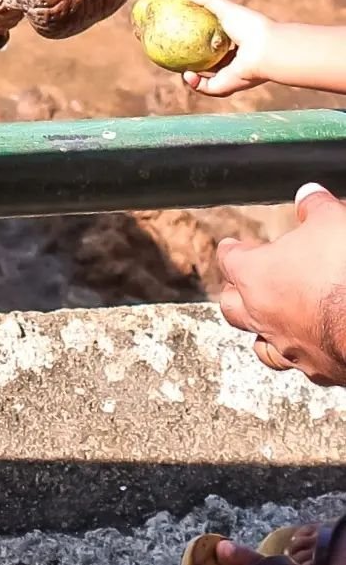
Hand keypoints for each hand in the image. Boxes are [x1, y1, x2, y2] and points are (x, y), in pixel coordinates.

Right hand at [180, 0, 275, 96]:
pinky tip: (187, 75)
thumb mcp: (227, 10)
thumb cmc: (251, 27)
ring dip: (193, 78)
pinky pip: (206, 88)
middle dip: (195, 63)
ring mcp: (230, 75)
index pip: (215, 44)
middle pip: (211, 64)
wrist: (266, 49)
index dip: (200, 43)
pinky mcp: (227, 85)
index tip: (184, 38)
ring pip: (207, 80)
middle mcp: (234, 61)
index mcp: (236, 44)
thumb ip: (209, 0)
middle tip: (178, 57)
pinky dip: (195, 84)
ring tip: (180, 70)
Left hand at [216, 183, 345, 386]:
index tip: (233, 246)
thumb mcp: (332, 222)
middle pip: (232, 306)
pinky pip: (299, 363)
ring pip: (260, 343)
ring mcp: (288, 346)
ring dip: (262, 330)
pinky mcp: (318, 369)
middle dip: (236, 293)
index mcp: (255, 276)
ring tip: (268, 321)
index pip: (230, 259)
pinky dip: (300, 353)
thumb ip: (315, 207)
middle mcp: (261, 315)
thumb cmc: (344, 270)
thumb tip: (308, 195)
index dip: (233, 250)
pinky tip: (310, 347)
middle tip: (244, 283)